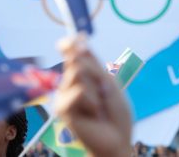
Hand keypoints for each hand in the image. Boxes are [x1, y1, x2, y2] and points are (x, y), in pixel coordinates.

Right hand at [55, 36, 132, 156]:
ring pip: (77, 73)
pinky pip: (78, 92)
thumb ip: (93, 65)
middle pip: (77, 59)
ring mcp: (64, 94)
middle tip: (105, 93)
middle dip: (96, 72)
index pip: (72, 51)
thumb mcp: (110, 83)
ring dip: (96, 90)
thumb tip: (77, 45)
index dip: (72, 42)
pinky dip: (92, 102)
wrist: (116, 140)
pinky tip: (93, 115)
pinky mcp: (62, 108)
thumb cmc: (115, 114)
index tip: (80, 38)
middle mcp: (70, 82)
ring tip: (99, 107)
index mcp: (83, 74)